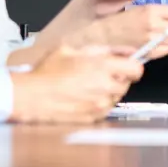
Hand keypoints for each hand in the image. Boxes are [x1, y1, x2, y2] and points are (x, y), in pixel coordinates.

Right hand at [9, 45, 144, 123]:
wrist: (31, 96)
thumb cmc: (47, 72)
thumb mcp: (74, 49)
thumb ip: (105, 49)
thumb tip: (125, 51)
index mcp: (103, 67)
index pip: (136, 69)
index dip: (132, 67)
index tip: (126, 66)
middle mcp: (105, 87)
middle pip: (127, 84)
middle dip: (118, 78)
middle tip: (100, 74)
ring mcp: (100, 104)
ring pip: (117, 97)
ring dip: (108, 91)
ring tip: (87, 86)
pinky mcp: (93, 117)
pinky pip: (105, 109)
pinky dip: (99, 103)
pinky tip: (83, 97)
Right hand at [70, 5, 167, 59]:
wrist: (102, 37)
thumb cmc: (116, 22)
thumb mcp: (137, 10)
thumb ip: (155, 13)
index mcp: (150, 10)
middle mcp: (153, 25)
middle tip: (166, 26)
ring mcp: (151, 40)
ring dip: (167, 38)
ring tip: (156, 36)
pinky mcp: (148, 52)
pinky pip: (165, 51)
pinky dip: (162, 49)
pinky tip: (153, 45)